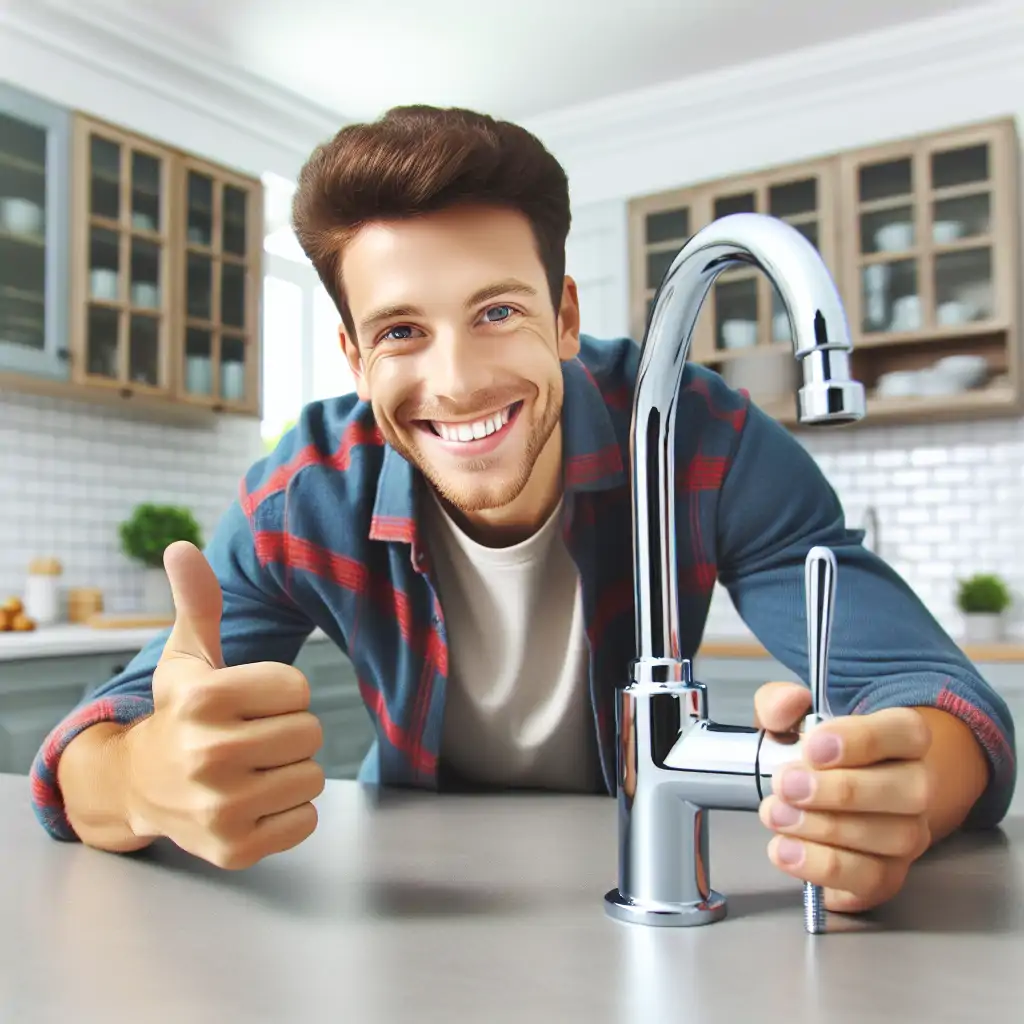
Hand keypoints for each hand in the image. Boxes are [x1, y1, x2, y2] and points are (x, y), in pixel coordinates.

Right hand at [124, 541, 324, 868]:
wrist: (138, 787)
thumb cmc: (178, 713)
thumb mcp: (186, 657)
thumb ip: (198, 603)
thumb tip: (181, 546)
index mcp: (202, 698)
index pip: (298, 687)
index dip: (279, 693)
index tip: (246, 702)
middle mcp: (207, 754)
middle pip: (311, 732)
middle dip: (289, 731)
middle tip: (250, 738)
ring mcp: (220, 808)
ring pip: (312, 776)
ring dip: (290, 771)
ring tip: (248, 769)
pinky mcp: (233, 850)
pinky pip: (305, 820)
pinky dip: (288, 813)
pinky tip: (252, 803)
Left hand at [755, 681, 933, 912]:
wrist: (816, 800)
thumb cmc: (809, 756)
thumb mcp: (785, 719)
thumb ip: (780, 703)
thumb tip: (789, 701)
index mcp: (901, 738)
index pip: (904, 732)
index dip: (861, 740)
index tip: (812, 746)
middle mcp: (916, 786)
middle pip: (905, 790)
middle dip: (841, 790)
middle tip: (786, 785)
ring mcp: (908, 834)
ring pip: (890, 837)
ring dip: (826, 829)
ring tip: (777, 814)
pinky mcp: (888, 875)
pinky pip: (871, 879)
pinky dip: (824, 868)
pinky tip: (786, 850)